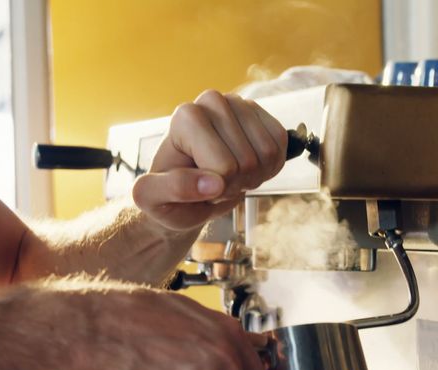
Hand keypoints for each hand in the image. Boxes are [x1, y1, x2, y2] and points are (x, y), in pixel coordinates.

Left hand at [132, 90, 288, 231]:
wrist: (188, 190)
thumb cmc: (168, 195)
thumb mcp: (155, 200)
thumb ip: (173, 189)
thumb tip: (212, 183)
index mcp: (185, 117)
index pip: (224, 166)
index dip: (217, 188)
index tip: (199, 187)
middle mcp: (212, 101)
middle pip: (247, 162)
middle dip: (235, 184)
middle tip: (215, 184)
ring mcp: (239, 104)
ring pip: (269, 154)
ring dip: (254, 177)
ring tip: (229, 176)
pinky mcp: (261, 113)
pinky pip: (281, 144)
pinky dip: (270, 166)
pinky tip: (249, 168)